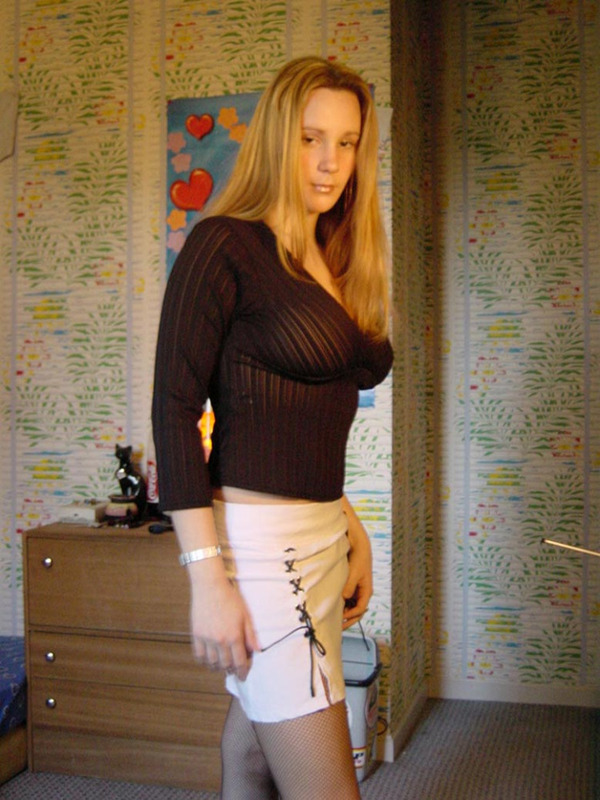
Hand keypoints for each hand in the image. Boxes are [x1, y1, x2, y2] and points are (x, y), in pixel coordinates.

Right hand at [188, 563, 258, 679]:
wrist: (210, 586)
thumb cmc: (230, 598)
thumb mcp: (245, 615)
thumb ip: (250, 635)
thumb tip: (257, 651)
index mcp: (234, 636)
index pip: (240, 661)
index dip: (242, 672)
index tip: (243, 676)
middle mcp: (220, 640)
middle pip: (226, 664)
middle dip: (231, 670)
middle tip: (234, 670)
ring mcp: (206, 638)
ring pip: (212, 663)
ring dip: (218, 668)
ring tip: (222, 666)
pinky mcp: (196, 635)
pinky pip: (199, 656)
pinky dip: (204, 662)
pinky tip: (210, 660)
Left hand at [341, 498, 372, 629]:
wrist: (357, 542)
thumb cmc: (357, 556)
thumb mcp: (353, 572)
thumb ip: (348, 586)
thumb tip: (343, 600)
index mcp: (366, 590)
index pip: (360, 610)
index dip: (350, 617)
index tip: (339, 620)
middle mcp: (361, 591)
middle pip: (356, 611)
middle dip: (347, 620)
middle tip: (335, 628)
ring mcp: (355, 588)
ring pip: (350, 606)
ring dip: (342, 612)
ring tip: (330, 619)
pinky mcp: (349, 583)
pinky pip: (345, 598)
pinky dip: (340, 604)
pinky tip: (330, 606)